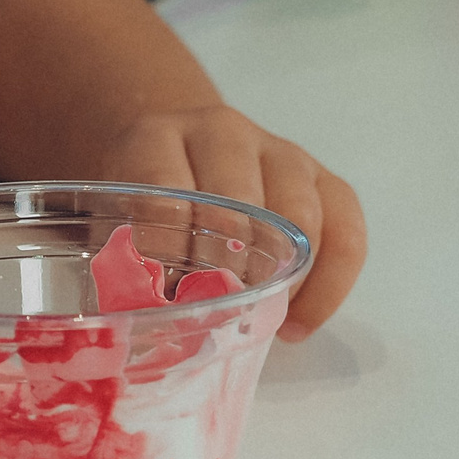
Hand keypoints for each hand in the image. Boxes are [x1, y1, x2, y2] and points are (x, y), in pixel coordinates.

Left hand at [85, 103, 365, 341]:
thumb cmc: (144, 201)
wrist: (179, 149)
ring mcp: (279, 152)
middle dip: (230, 268)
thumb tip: (134, 326)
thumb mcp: (112, 216)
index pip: (165, 188)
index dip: (167, 249)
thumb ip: (117, 260)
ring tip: (262, 321)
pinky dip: (329, 284)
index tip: (166, 299)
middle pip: (239, 200)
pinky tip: (300, 323)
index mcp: (157, 137)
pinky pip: (346, 231)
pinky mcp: (323, 178)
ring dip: (283, 279)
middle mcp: (222, 133)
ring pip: (300, 215)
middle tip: (219, 317)